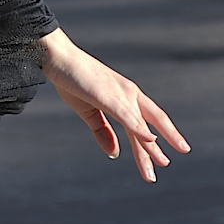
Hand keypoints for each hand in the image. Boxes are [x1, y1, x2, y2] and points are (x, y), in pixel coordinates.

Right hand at [39, 30, 189, 183]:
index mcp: (125, 96)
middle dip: (159, 147)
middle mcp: (129, 94)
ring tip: (162, 164)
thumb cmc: (72, 80)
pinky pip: (128, 117)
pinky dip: (140, 129)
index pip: (148, 120)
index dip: (159, 138)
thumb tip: (115, 153)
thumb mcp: (88, 112)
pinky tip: (150, 141)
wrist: (58, 58)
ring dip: (151, 147)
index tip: (162, 156)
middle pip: (151, 124)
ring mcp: (121, 95)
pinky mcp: (110, 97)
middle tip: (165, 165)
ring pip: (141, 126)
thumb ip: (103, 132)